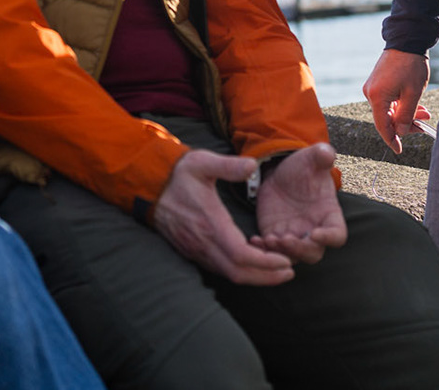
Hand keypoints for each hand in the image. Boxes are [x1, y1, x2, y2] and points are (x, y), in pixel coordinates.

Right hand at [152, 150, 295, 285]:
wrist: (150, 186)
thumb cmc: (178, 174)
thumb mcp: (203, 162)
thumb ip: (228, 166)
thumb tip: (252, 166)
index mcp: (210, 224)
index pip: (242, 257)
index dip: (266, 264)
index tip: (285, 261)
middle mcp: (203, 243)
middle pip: (239, 273)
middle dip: (266, 277)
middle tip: (289, 271)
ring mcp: (197, 250)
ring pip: (229, 274)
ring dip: (254, 276)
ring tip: (276, 269)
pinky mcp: (193, 251)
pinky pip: (220, 269)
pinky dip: (240, 270)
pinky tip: (252, 262)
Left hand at [250, 143, 347, 264]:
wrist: (280, 173)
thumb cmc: (302, 168)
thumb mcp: (311, 158)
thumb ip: (321, 156)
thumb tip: (326, 152)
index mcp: (329, 215)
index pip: (337, 235)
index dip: (329, 238)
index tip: (316, 233)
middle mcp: (313, 230)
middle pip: (314, 253)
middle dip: (300, 250)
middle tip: (285, 239)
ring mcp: (294, 236)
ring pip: (292, 256)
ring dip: (281, 253)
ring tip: (268, 239)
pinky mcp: (275, 236)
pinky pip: (271, 252)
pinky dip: (264, 250)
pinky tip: (254, 239)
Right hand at [364, 49, 432, 152]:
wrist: (406, 41)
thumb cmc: (411, 66)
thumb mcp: (413, 94)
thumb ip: (406, 116)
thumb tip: (401, 132)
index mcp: (377, 97)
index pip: (382, 126)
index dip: (392, 140)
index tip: (399, 150)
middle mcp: (370, 93)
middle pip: (386, 118)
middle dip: (404, 124)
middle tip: (423, 125)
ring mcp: (372, 87)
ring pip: (388, 110)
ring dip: (405, 113)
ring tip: (424, 113)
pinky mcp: (377, 82)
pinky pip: (387, 101)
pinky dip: (400, 105)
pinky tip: (414, 104)